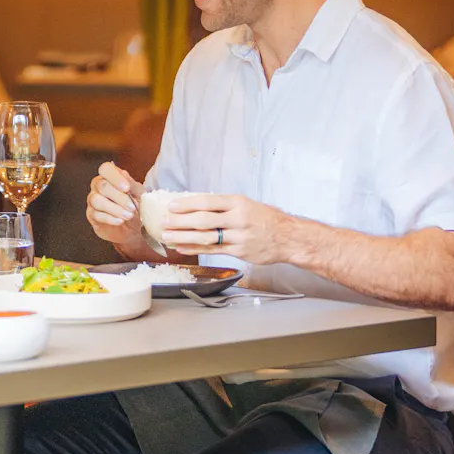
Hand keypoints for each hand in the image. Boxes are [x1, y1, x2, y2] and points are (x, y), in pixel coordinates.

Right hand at [86, 162, 144, 245]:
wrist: (132, 228)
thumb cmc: (135, 207)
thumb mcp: (139, 195)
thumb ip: (132, 186)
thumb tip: (124, 176)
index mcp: (110, 177)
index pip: (106, 169)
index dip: (115, 177)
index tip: (127, 188)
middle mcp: (98, 186)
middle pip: (102, 186)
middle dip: (119, 197)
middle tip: (132, 207)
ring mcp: (92, 200)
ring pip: (97, 200)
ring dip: (115, 209)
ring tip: (128, 215)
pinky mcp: (91, 215)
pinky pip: (96, 214)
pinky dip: (110, 218)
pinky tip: (120, 221)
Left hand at [155, 193, 299, 264]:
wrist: (289, 238)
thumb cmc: (267, 219)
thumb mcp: (247, 204)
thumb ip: (224, 205)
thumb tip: (195, 204)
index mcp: (238, 203)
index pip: (208, 201)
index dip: (187, 204)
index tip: (171, 205)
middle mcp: (238, 219)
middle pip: (204, 220)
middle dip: (180, 221)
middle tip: (163, 221)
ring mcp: (239, 237)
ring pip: (206, 237)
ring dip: (183, 237)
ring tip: (167, 236)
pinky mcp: (239, 252)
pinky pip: (213, 251)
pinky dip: (195, 249)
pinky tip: (182, 248)